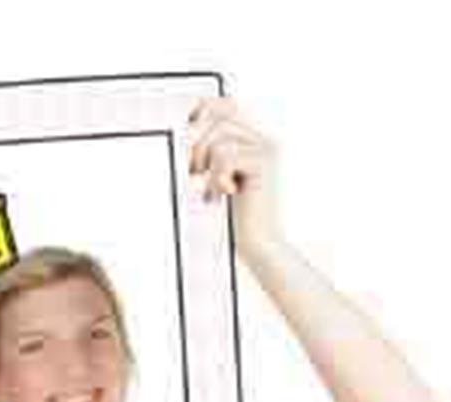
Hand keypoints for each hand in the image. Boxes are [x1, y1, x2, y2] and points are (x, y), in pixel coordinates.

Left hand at [187, 95, 282, 257]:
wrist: (260, 245)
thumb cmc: (238, 217)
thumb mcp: (221, 181)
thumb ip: (211, 156)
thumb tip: (186, 132)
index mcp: (256, 140)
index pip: (225, 108)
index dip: (202, 113)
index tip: (184, 130)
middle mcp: (265, 139)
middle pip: (219, 119)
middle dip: (198, 145)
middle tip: (194, 172)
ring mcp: (266, 148)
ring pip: (220, 138)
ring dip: (207, 164)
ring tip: (210, 188)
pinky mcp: (263, 162)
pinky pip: (225, 155)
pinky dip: (217, 176)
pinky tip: (225, 193)